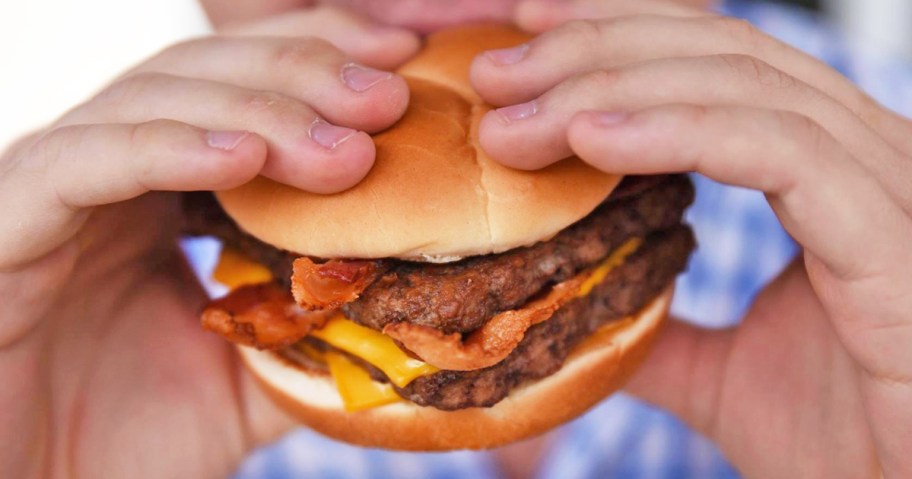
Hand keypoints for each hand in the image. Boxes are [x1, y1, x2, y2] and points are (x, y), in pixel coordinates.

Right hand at [0, 6, 416, 477]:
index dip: (331, 53)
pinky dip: (168, 148)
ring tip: (348, 148)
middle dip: (309, 69)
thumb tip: (414, 321)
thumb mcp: (244, 387)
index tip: (411, 57)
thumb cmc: (115, 441)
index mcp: (169, 189)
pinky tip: (245, 158)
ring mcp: (57, 185)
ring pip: (156, 99)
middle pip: (214, 72)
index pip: (254, 89)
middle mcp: (114, 167)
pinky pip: (82, 162)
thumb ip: (314, 343)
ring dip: (261, 110)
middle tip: (392, 95)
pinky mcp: (4, 220)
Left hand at [471, 1, 911, 475]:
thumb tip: (582, 304)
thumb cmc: (848, 445)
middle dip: (592, 49)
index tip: (520, 40)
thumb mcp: (723, 375)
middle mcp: (868, 157)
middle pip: (719, 53)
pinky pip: (780, 151)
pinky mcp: (894, 239)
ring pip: (740, 85)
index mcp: (832, 172)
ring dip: (608, 88)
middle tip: (492, 76)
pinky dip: (676, 131)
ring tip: (513, 119)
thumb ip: (661, 328)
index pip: (717, 64)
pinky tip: (590, 139)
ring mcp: (890, 187)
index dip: (617, 35)